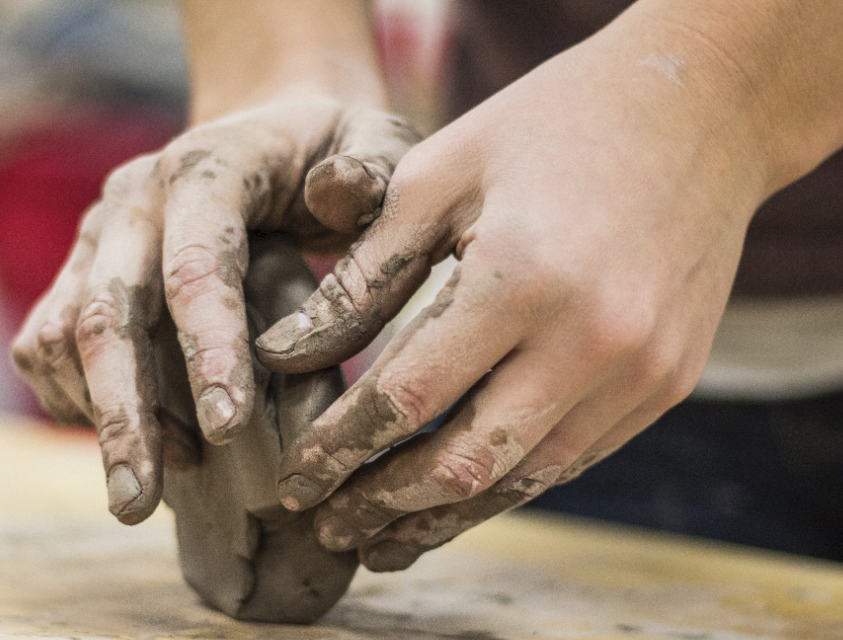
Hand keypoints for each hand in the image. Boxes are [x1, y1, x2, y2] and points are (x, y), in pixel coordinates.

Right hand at [11, 99, 418, 523]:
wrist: (271, 131)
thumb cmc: (335, 150)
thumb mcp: (376, 144)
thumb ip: (370, 172)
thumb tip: (334, 195)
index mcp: (210, 169)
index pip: (198, 265)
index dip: (209, 349)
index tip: (229, 431)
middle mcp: (136, 201)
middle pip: (108, 312)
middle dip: (124, 413)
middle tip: (138, 503)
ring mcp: (100, 236)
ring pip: (63, 334)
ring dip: (97, 415)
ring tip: (144, 490)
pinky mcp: (83, 269)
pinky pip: (48, 341)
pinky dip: (75, 399)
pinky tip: (130, 440)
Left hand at [258, 27, 772, 569]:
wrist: (700, 108)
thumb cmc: (551, 126)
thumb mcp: (439, 174)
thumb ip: (364, 275)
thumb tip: (286, 356)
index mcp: (521, 277)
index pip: (405, 396)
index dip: (338, 449)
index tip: (293, 479)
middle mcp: (592, 341)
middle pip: (464, 461)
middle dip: (383, 504)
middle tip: (328, 527)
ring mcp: (642, 371)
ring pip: (523, 478)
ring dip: (445, 516)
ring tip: (384, 541)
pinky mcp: (669, 382)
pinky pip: (574, 456)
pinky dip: (509, 482)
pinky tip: (462, 494)